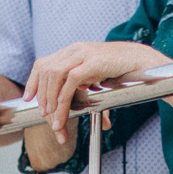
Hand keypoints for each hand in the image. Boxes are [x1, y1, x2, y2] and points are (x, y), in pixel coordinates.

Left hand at [23, 41, 167, 143]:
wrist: (144, 62)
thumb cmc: (124, 72)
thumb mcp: (100, 80)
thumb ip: (93, 96)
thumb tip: (101, 123)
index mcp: (73, 51)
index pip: (44, 63)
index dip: (33, 81)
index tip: (29, 99)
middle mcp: (74, 50)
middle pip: (45, 70)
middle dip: (41, 96)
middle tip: (44, 116)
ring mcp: (83, 54)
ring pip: (54, 75)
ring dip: (50, 99)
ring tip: (53, 118)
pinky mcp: (92, 62)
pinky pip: (70, 80)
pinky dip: (63, 98)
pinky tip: (62, 111)